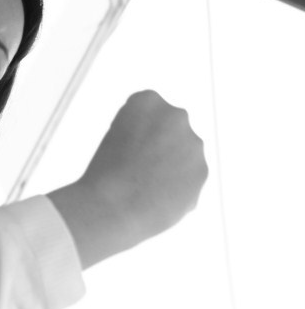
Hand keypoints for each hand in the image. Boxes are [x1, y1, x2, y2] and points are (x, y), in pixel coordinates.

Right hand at [48, 90, 208, 267]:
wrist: (113, 207)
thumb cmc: (105, 173)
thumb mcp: (116, 137)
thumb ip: (147, 133)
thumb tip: (175, 154)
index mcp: (147, 101)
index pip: (145, 113)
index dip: (132, 132)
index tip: (121, 145)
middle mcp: (175, 115)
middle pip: (169, 130)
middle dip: (158, 145)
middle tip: (135, 166)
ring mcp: (193, 143)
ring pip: (182, 154)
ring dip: (169, 167)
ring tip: (145, 186)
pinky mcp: (203, 170)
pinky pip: (188, 178)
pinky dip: (176, 187)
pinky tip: (156, 197)